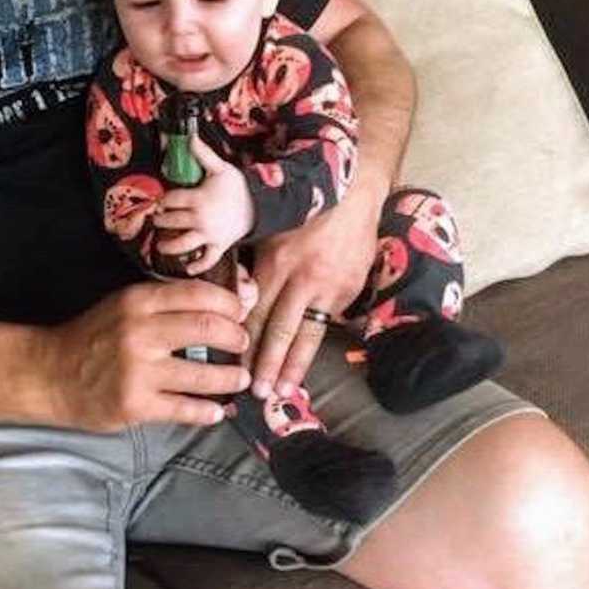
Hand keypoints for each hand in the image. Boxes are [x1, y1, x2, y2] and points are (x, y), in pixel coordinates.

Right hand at [43, 280, 250, 430]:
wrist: (48, 374)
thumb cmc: (92, 338)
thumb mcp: (123, 306)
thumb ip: (163, 304)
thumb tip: (217, 307)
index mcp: (138, 301)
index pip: (199, 294)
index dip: (229, 304)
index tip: (240, 313)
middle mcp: (140, 332)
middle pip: (209, 328)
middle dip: (236, 338)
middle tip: (243, 345)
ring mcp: (138, 370)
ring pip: (204, 374)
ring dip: (231, 378)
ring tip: (240, 379)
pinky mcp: (136, 404)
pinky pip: (185, 409)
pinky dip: (207, 411)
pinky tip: (216, 411)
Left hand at [152, 136, 253, 274]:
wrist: (260, 204)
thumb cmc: (238, 186)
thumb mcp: (221, 168)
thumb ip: (202, 155)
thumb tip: (190, 137)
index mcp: (198, 198)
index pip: (172, 200)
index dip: (164, 200)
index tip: (162, 201)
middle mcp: (200, 219)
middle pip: (172, 222)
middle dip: (162, 221)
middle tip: (158, 220)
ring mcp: (209, 235)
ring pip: (183, 244)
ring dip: (169, 246)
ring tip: (160, 246)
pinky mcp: (219, 246)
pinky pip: (208, 260)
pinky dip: (198, 266)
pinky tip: (188, 269)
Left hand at [246, 185, 382, 397]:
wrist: (351, 197)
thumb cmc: (302, 213)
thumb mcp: (270, 232)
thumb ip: (256, 267)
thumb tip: (238, 300)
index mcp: (277, 262)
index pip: (258, 312)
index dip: (246, 342)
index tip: (237, 366)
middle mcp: (303, 278)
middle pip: (281, 329)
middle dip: (268, 364)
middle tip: (258, 392)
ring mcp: (329, 288)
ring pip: (308, 333)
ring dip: (294, 365)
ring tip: (284, 390)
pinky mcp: (348, 291)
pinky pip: (326, 321)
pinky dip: (314, 344)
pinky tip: (305, 363)